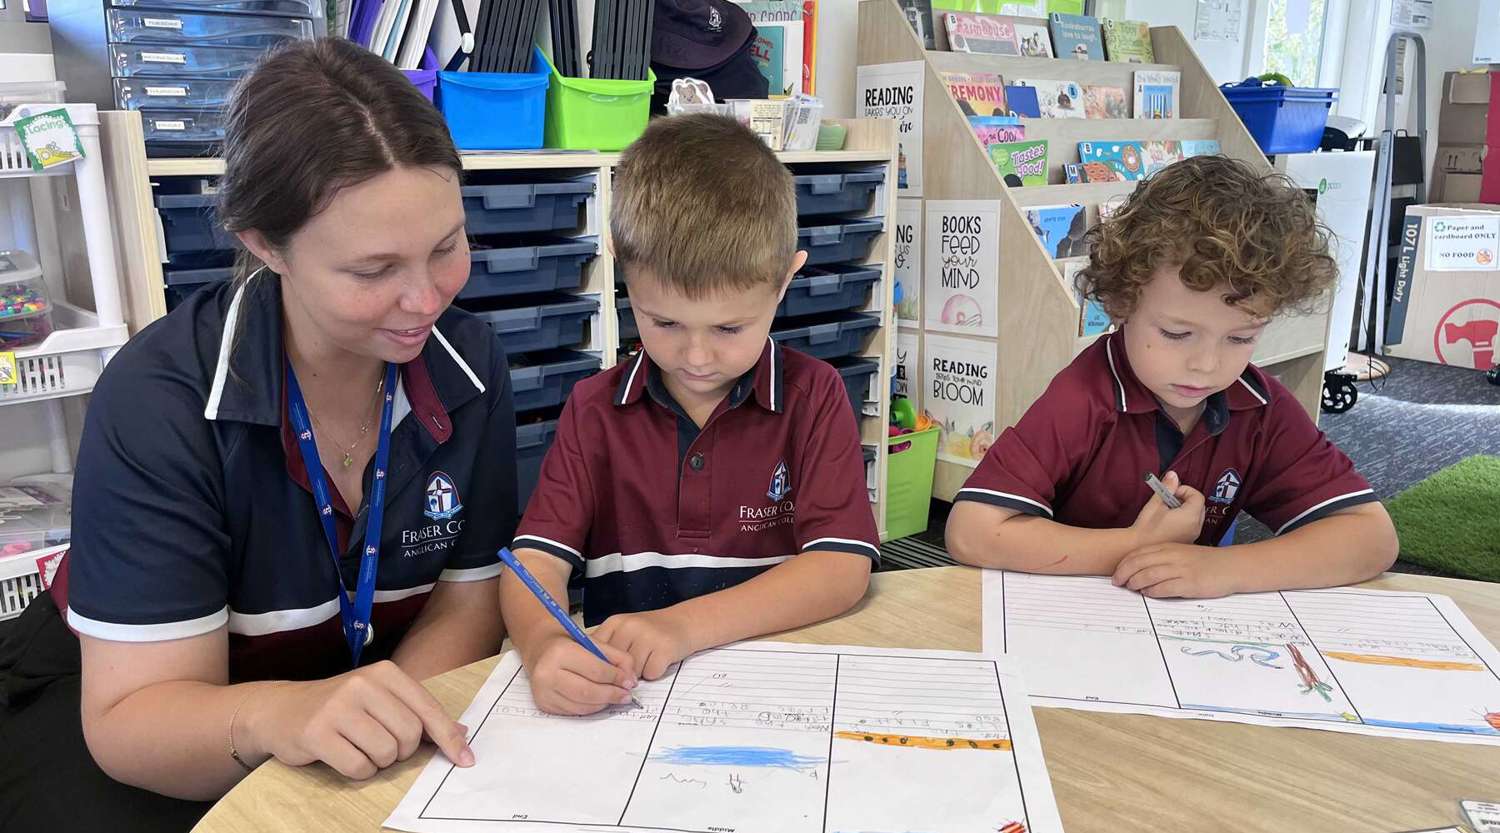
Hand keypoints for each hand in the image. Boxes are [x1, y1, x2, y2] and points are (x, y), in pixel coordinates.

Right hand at [246, 660, 472, 779]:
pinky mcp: (318, 733)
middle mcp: (363, 684)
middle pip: (410, 736)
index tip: (464, 760)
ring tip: (358, 747)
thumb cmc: (340, 708)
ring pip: (386, 754)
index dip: (449, 739)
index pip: (428, 711)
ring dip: (378, 762)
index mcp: (385, 673)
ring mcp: (339, 707)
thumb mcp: (380, 700)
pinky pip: (358, 767)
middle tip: (380, 744)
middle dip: (401, 751)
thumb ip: (418, 714)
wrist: (281, 710)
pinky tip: (342, 756)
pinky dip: (357, 771)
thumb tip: (462, 734)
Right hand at [522, 632, 638, 715]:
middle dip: (612, 694)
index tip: (629, 682)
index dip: (616, 678)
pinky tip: (598, 700)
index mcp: (560, 652)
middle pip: (588, 691)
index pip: (596, 670)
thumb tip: (630, 679)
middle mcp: (547, 673)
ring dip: (603, 704)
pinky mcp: (544, 704)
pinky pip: (574, 712)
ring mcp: (543, 691)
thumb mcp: (593, 642)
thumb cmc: (568, 644)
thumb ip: (616, 657)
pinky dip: (590, 708)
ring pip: (582, 705)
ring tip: (614, 697)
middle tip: (626, 695)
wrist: (540, 649)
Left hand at [593, 608, 696, 680]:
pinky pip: (650, 674)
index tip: (607, 671)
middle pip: (613, 665)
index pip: (595, 652)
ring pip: (631, 673)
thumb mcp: (624, 632)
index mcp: (615, 622)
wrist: (684, 622)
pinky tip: (659, 660)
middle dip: (622, 672)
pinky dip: (654, 673)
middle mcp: (630, 626)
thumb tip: (589, 672)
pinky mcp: (665, 648)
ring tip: (648, 658)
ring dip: (639, 674)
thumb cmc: (650, 632)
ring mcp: (648, 636)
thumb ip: (607, 647)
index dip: (600, 667)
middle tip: (634, 663)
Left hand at [1111, 543, 1239, 597]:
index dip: (1123, 564)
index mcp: (1169, 548)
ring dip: (1135, 583)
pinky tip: (1147, 594)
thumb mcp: (1182, 553)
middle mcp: (1172, 556)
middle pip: (1139, 563)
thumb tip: (1141, 570)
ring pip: (1148, 575)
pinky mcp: (1189, 584)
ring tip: (1130, 588)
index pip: (1138, 554)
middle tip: (1117, 583)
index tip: (1115, 573)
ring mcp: (1181, 570)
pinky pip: (1164, 588)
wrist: (1231, 566)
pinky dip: (1152, 591)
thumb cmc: (1205, 561)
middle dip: (1123, 574)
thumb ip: (1163, 558)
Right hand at [1130, 470, 1205, 546]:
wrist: (1138, 549)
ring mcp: (1193, 536)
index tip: (1171, 493)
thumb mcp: (1155, 504)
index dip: (1185, 490)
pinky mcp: (1187, 541)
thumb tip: (1173, 475)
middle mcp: (1196, 527)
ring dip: (1185, 509)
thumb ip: (1167, 488)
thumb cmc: (1146, 527)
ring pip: (1196, 516)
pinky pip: (1192, 526)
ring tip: (1167, 512)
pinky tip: (1168, 522)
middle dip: (1186, 499)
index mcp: (1190, 516)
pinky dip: (1184, 520)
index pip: (1197, 496)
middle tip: (1169, 501)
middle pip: (1199, 506)